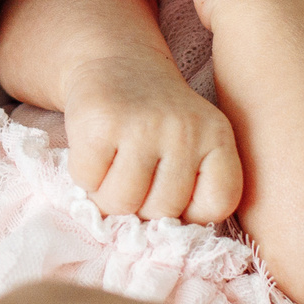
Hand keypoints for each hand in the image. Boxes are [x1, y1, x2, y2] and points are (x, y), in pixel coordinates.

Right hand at [59, 53, 242, 223]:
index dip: (191, 212)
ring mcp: (143, 123)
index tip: (173, 194)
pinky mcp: (101, 120)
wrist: (116, 61)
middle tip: (134, 180)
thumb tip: (162, 241)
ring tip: (113, 171)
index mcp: (217, 136)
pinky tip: (95, 153)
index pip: (218, 203)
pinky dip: (85, 178)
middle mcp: (186, 128)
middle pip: (163, 211)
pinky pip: (88, 181)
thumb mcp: (192, 143)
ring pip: (123, 203)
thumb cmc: (156, 120)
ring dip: (109, 198)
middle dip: (142, 207)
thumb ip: (190, 187)